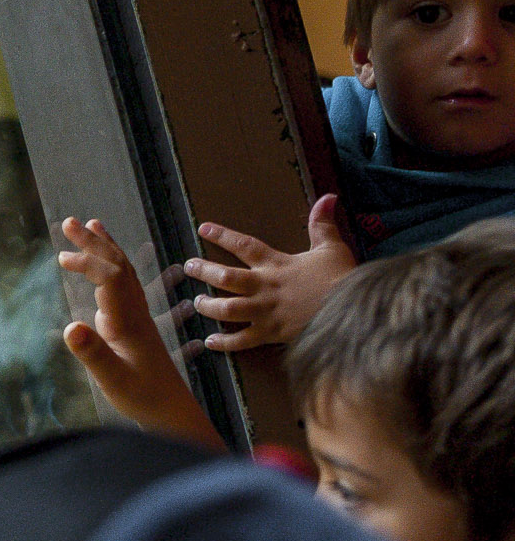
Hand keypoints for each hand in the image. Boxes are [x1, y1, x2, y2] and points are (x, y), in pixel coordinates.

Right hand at [56, 216, 223, 449]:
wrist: (173, 411)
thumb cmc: (143, 398)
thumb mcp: (113, 380)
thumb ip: (93, 353)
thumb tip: (70, 327)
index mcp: (127, 321)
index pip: (109, 278)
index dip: (87, 263)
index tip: (62, 257)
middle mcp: (133, 312)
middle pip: (117, 267)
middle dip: (94, 243)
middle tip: (70, 221)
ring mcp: (134, 318)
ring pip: (122, 274)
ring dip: (105, 250)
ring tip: (92, 228)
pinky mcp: (132, 326)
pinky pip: (122, 288)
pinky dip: (109, 270)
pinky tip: (101, 271)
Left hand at [186, 195, 355, 350]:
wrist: (352, 309)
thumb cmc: (342, 278)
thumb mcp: (332, 247)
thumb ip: (322, 224)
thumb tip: (328, 197)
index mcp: (277, 264)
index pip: (244, 245)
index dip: (222, 236)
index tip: (203, 228)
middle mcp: (265, 286)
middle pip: (225, 276)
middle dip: (204, 270)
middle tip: (188, 266)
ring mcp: (265, 311)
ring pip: (226, 308)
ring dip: (208, 306)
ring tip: (196, 302)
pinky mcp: (270, 333)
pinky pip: (241, 340)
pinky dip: (224, 343)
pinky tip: (209, 342)